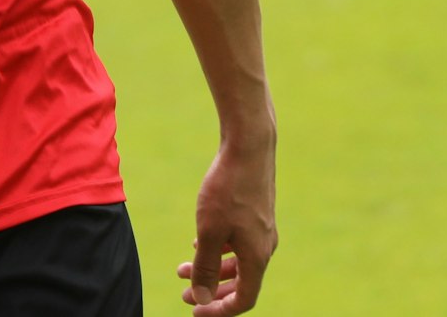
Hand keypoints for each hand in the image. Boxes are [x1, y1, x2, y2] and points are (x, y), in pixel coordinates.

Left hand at [177, 135, 276, 314]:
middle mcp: (265, 246)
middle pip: (241, 283)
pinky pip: (239, 242)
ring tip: (182, 268)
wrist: (249, 146)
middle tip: (184, 294)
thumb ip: (205, 267)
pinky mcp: (257, 212)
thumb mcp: (209, 231)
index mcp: (258, 256)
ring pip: (238, 261)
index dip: (219, 310)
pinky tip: (197, 242)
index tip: (194, 310)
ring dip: (211, 268)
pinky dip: (219, 249)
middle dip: (211, 291)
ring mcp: (263, 228)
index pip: (244, 299)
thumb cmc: (228, 188)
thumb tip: (202, 299)